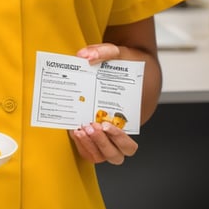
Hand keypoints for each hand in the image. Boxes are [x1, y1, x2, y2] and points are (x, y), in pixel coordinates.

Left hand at [73, 41, 138, 162]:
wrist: (127, 67)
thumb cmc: (128, 65)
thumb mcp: (120, 52)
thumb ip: (104, 51)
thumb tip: (84, 56)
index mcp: (134, 119)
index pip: (129, 143)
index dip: (118, 138)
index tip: (103, 123)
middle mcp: (123, 132)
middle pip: (117, 155)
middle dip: (102, 143)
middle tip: (90, 126)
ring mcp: (110, 137)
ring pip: (103, 157)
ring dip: (91, 146)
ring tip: (79, 129)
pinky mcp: (97, 136)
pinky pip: (91, 151)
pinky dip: (82, 144)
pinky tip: (74, 129)